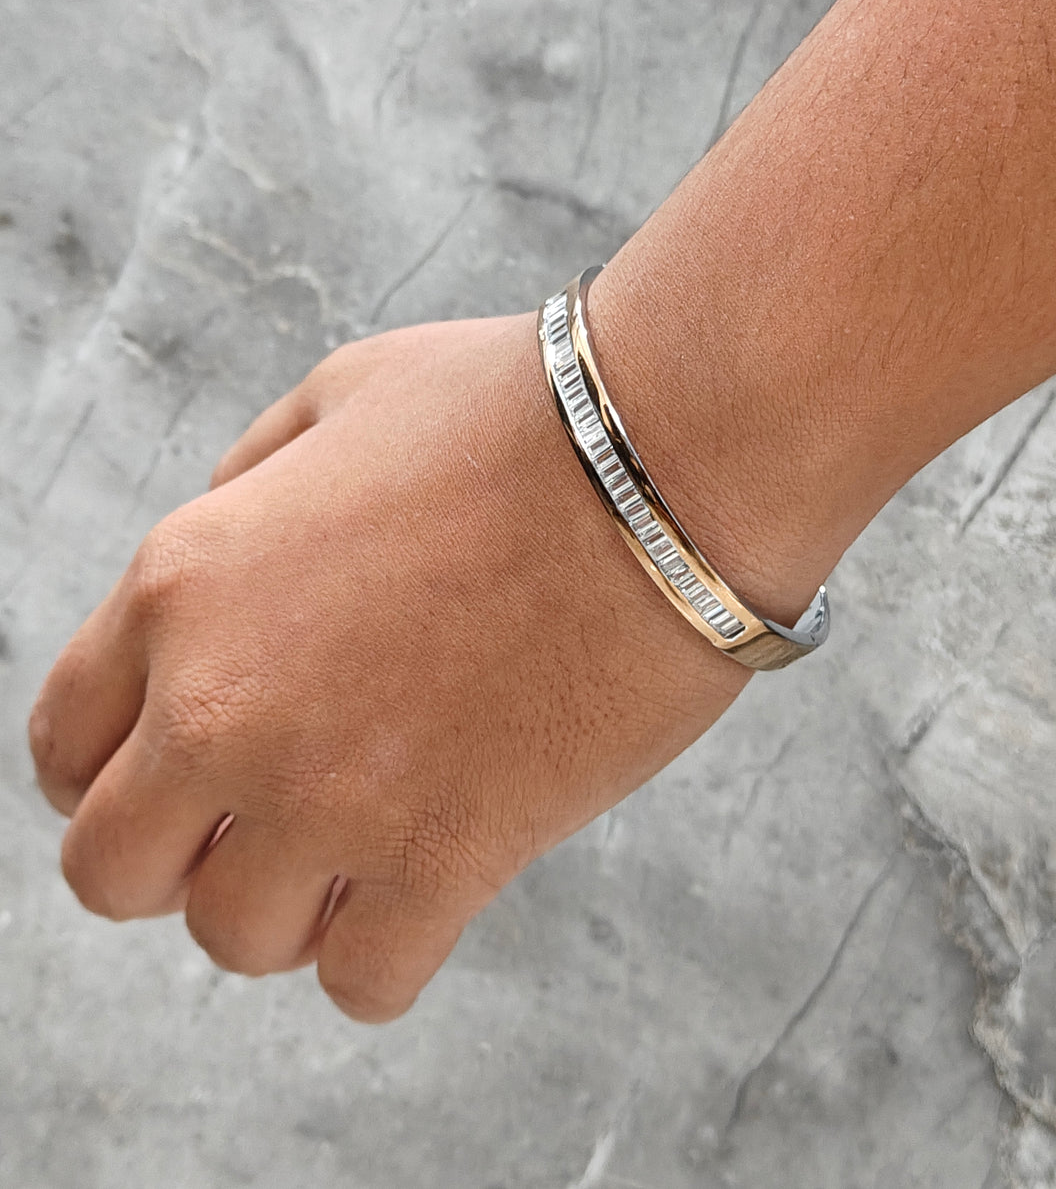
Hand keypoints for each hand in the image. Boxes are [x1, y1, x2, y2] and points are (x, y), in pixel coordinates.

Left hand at [29, 312, 747, 1020]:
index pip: (64, 744)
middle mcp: (223, 707)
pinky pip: (364, 983)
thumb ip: (246, 487)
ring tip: (359, 844)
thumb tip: (221, 555)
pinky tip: (428, 886)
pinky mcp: (446, 857)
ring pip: (233, 941)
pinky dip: (384, 954)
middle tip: (255, 822)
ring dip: (287, 905)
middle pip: (110, 873)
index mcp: (183, 586)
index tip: (171, 780)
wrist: (664, 456)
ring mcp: (329, 796)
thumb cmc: (510, 414)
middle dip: (172, 858)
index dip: (107, 772)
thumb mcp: (336, 399)